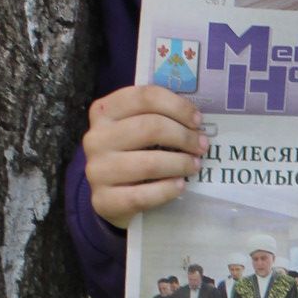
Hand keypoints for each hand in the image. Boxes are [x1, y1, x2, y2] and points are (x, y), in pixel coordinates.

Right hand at [82, 85, 203, 225]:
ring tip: (194, 165)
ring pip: (149, 163)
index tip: (197, 120)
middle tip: (201, 145)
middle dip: (183, 136)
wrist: (108, 197)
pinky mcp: (104, 200)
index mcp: (104, 111)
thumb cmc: (130, 155)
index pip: (145, 97)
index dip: (177, 106)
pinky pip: (142, 195)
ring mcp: (97, 170)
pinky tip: (180, 186)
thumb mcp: (135, 129)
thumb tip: (195, 119)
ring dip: (180, 164)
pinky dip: (167, 190)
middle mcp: (96, 138)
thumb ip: (155, 117)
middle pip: (150, 127)